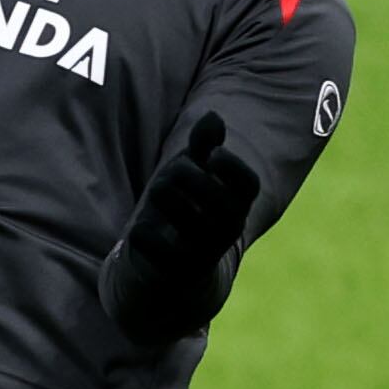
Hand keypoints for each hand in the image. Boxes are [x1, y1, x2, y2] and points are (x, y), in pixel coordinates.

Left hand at [125, 112, 259, 279]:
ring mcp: (203, 253)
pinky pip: (152, 243)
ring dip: (162, 194)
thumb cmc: (186, 206)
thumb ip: (204, 145)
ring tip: (158, 195)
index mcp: (237, 205)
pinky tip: (140, 231)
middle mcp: (226, 230)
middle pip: (212, 195)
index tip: (211, 156)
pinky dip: (141, 232)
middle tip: (171, 174)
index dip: (232, 166)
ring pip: (182, 214)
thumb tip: (214, 117)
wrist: (173, 269)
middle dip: (183, 174)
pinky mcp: (174, 272)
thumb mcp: (196, 173)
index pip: (248, 185)